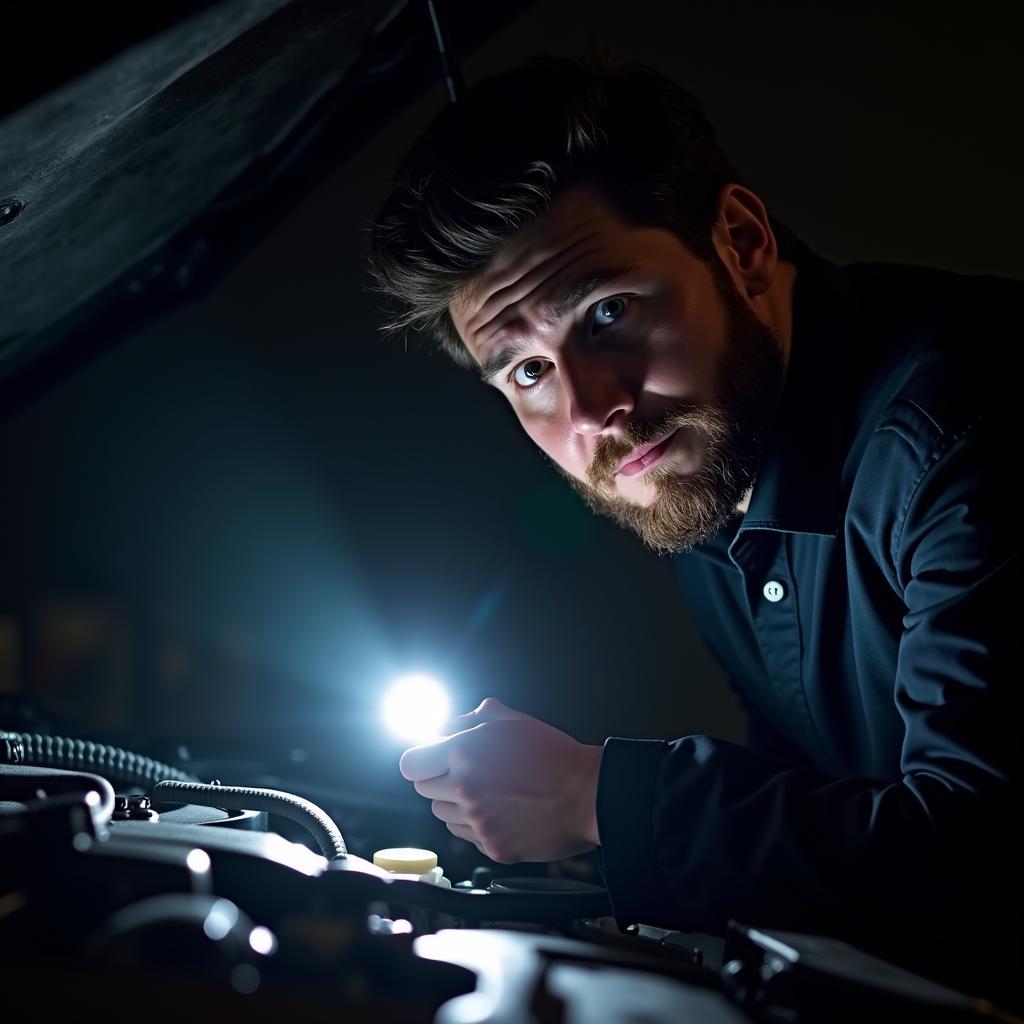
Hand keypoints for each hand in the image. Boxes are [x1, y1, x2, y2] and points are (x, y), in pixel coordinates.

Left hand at [399, 698, 602, 862]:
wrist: (589, 795)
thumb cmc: (555, 756)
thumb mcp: (514, 722)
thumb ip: (473, 719)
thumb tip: (447, 725)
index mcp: (465, 753)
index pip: (411, 764)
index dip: (421, 760)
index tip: (432, 758)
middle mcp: (465, 789)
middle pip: (423, 789)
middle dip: (439, 778)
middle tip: (466, 772)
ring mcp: (478, 821)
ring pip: (442, 814)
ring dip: (455, 803)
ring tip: (488, 792)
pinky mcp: (492, 846)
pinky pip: (466, 835)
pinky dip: (475, 824)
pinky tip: (500, 811)